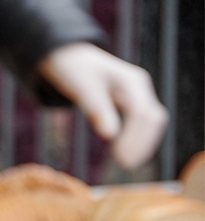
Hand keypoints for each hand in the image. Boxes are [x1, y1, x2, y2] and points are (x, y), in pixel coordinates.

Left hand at [37, 43, 168, 168]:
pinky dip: (135, 137)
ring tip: (126, 162)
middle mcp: (139, 87)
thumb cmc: (74, 70)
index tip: (122, 157)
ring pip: (149, 122)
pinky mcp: (128, 102)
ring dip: (141, 142)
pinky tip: (125, 152)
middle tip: (126, 164)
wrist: (68, 56)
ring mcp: (136, 94)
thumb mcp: (83, 88)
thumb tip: (110, 135)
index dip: (135, 137)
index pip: (143, 113)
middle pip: (152, 118)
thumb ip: (97, 109)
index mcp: (132, 81)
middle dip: (142, 142)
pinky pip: (139, 122)